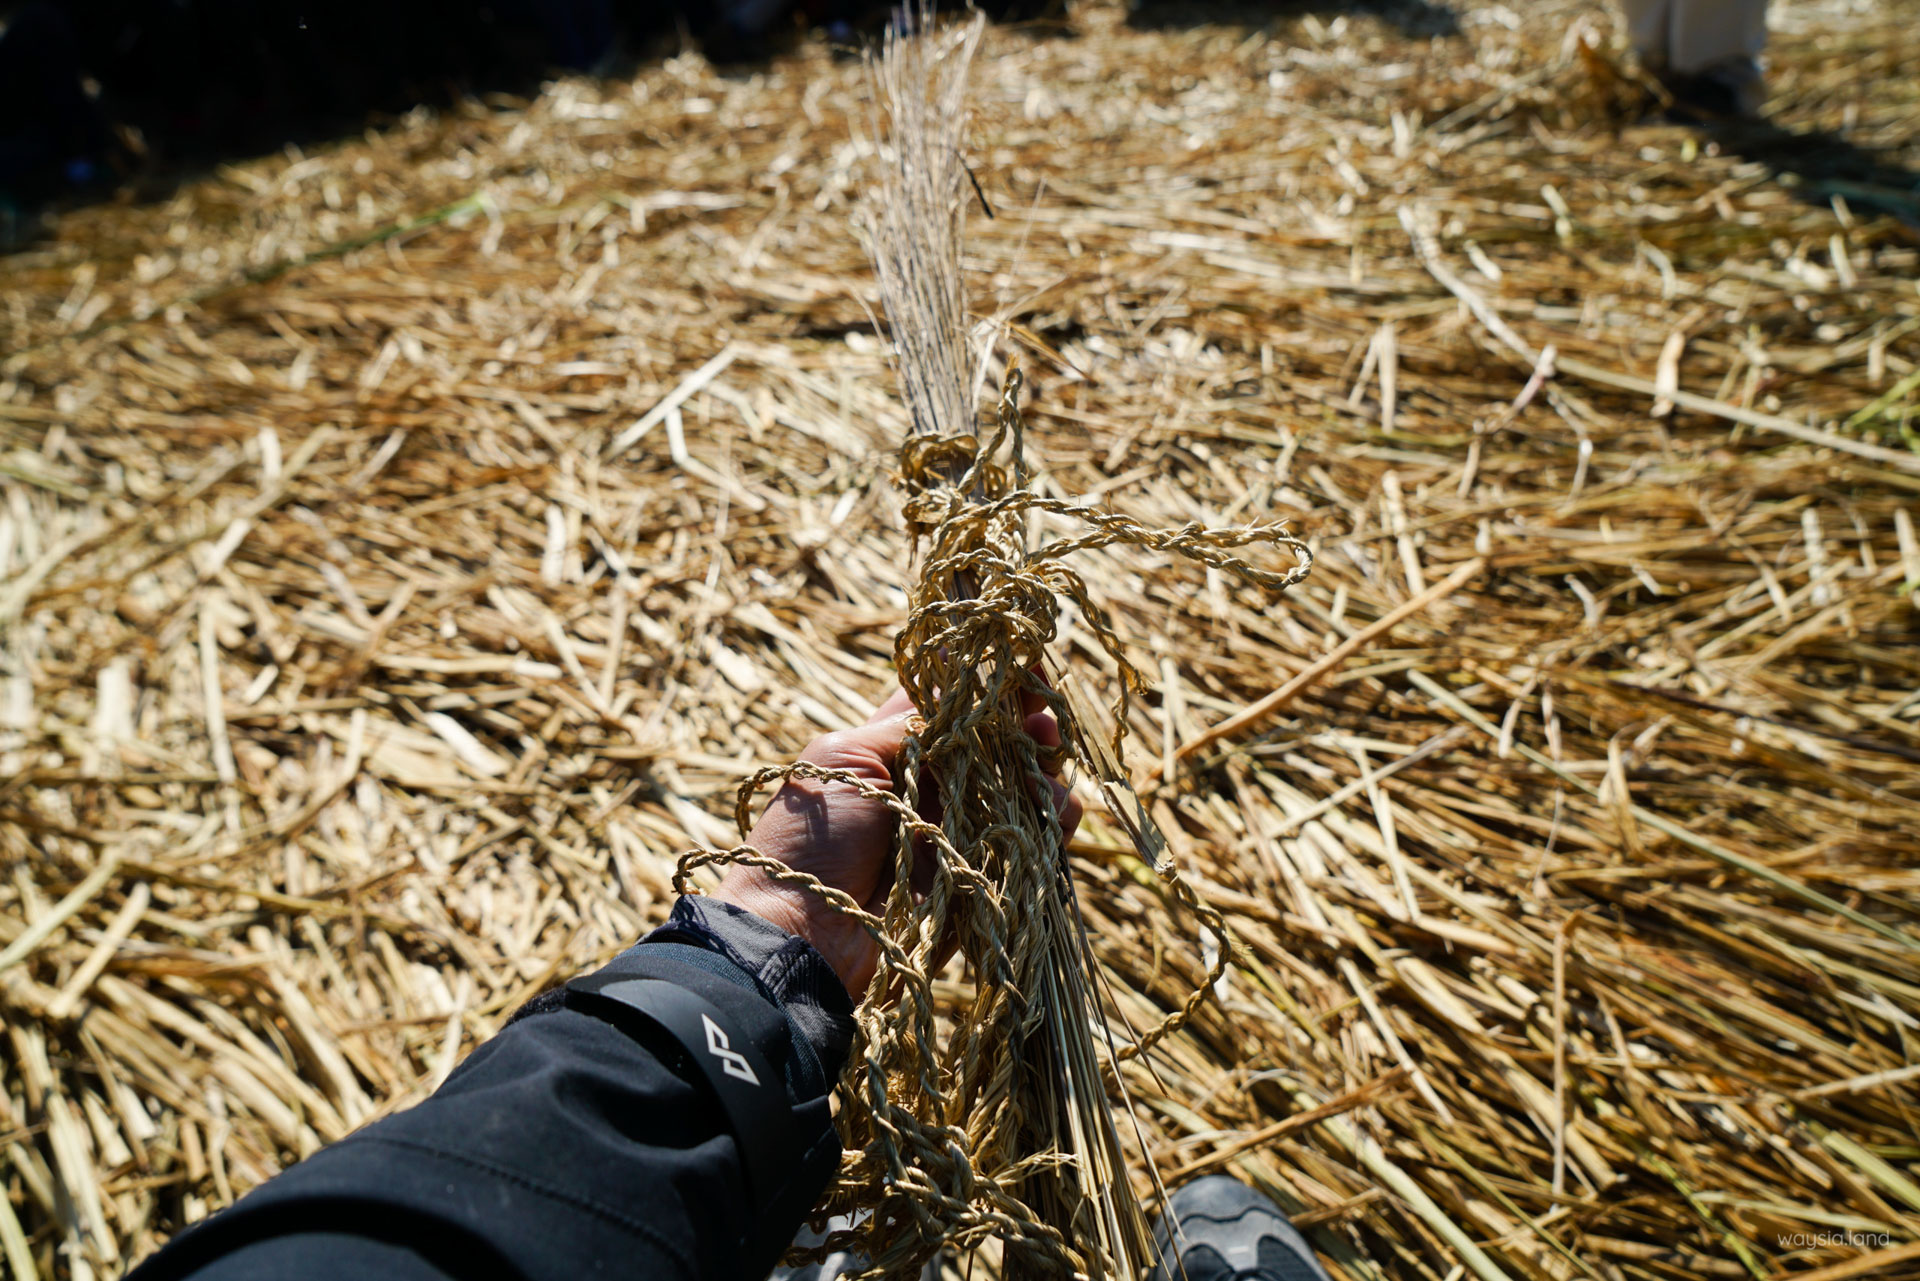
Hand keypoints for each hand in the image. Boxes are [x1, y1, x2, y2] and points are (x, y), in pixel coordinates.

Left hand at [711, 685, 1082, 997]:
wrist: (807, 930)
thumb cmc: (813, 837)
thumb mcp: (845, 758)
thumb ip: (905, 725)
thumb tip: (956, 692)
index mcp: (890, 752)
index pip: (947, 707)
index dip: (983, 685)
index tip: (1020, 662)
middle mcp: (927, 788)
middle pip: (991, 746)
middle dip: (1022, 725)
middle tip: (1042, 716)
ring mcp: (955, 832)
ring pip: (1017, 791)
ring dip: (1042, 769)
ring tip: (1050, 756)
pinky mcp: (978, 876)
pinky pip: (1027, 843)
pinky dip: (1051, 821)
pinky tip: (1061, 806)